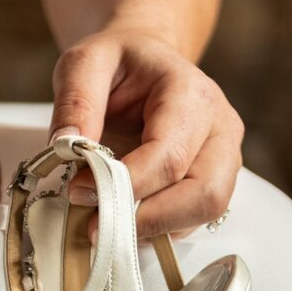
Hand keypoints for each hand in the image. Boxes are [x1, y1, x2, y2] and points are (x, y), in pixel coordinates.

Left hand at [48, 27, 243, 238]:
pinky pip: (194, 218)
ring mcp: (223, 156)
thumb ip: (75, 101)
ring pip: (206, 210)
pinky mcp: (214, 179)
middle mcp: (220, 127)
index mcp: (191, 93)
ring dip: (155, 228)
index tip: (80, 191)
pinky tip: (125, 218)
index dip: (124, 183)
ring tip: (108, 224)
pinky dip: (159, 228)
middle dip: (149, 219)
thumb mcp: (85, 63)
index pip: (169, 156)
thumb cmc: (120, 63)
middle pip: (203, 193)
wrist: (146, 61)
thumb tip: (68, 147)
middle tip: (98, 226)